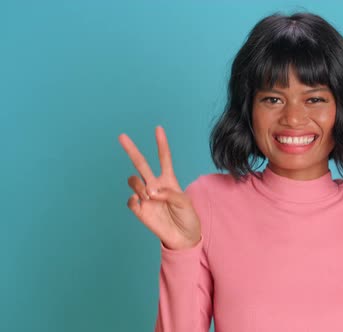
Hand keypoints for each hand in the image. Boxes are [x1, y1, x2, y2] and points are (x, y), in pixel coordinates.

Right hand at [119, 125, 201, 249]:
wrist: (183, 238)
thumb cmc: (187, 217)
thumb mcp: (185, 203)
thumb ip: (170, 194)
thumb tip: (151, 192)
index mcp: (169, 180)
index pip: (164, 158)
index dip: (161, 143)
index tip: (158, 128)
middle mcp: (155, 186)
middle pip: (140, 164)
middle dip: (131, 149)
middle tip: (122, 136)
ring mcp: (146, 197)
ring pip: (133, 181)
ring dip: (140, 186)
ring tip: (150, 196)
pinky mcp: (140, 211)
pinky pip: (131, 201)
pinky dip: (134, 200)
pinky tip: (142, 203)